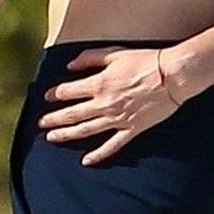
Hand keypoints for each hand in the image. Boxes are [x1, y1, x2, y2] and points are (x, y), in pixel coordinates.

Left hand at [39, 46, 179, 164]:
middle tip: (40, 124)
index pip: (69, 91)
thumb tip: (70, 65)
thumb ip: (90, 58)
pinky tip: (86, 161)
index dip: (55, 94)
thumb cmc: (145, 61)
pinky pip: (112, 145)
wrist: (172, 76)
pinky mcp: (132, 129)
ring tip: (52, 138)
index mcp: (99, 83)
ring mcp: (118, 119)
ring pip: (86, 130)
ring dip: (67, 134)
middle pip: (73, 114)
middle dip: (54, 119)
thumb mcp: (115, 53)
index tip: (46, 97)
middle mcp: (104, 103)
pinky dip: (99, 154)